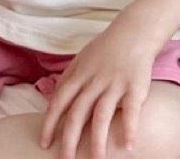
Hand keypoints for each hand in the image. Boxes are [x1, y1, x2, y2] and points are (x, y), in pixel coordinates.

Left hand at [40, 19, 158, 158]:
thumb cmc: (105, 49)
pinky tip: (128, 147)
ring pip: (101, 115)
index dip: (50, 123)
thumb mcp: (81, 60)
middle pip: (77, 113)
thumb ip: (68, 79)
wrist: (132, 32)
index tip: (44, 143)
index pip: (59, 102)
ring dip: (98, 140)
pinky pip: (131, 110)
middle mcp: (93, 80)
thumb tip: (52, 99)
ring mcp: (114, 83)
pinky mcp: (135, 86)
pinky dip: (129, 128)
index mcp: (78, 75)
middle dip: (69, 139)